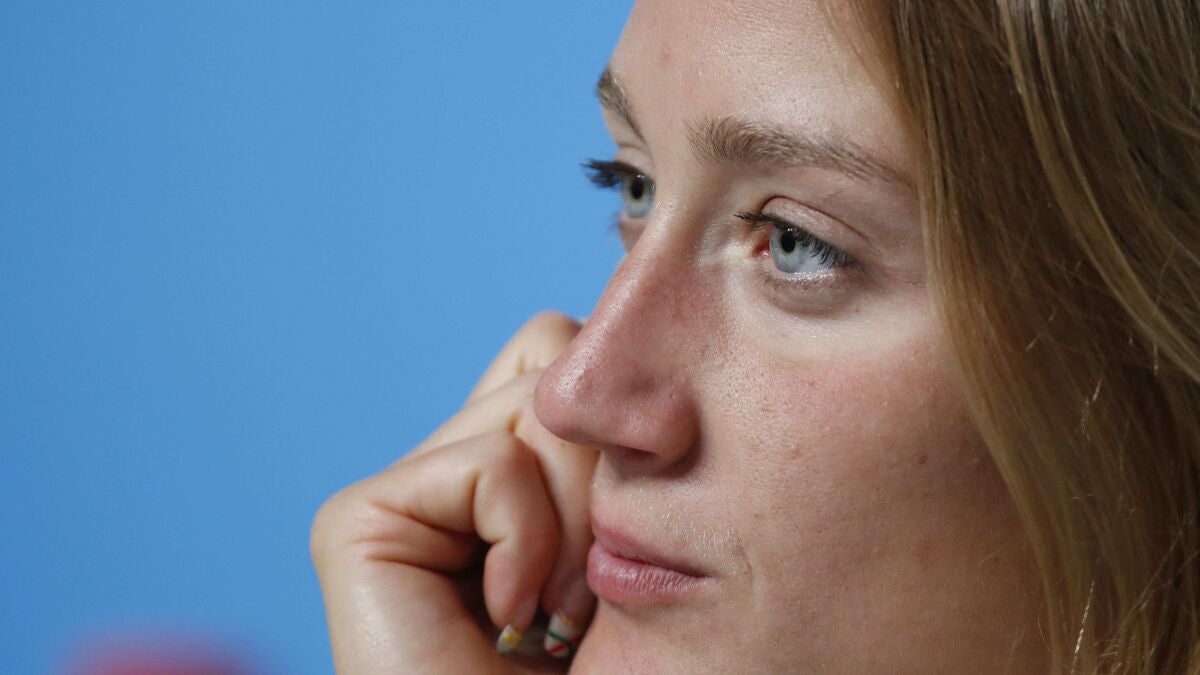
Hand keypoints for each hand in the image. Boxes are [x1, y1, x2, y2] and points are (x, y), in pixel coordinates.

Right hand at [311, 312, 597, 673]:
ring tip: (552, 609)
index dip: (614, 431)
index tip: (621, 546)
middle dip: (602, 476)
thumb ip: (607, 439)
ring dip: (576, 516)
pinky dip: (526, 538)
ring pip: (534, 400)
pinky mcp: (357, 521)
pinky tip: (506, 614)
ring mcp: (398, 498)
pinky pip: (489, 463)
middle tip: (586, 591)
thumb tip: (632, 312)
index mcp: (506, 477)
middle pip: (552, 363)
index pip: (561, 358)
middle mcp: (444, 475)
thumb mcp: (633, 537)